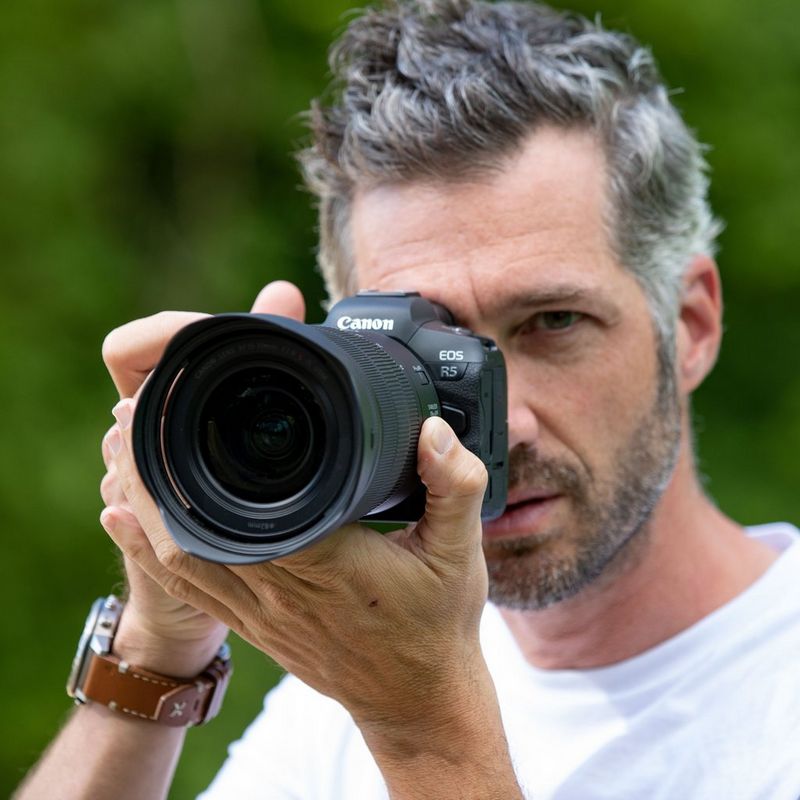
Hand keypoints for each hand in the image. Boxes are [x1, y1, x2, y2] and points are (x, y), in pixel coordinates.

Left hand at [106, 391, 492, 744]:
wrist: (419, 699)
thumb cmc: (437, 625)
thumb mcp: (460, 551)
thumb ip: (455, 486)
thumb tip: (434, 432)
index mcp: (323, 557)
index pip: (244, 501)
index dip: (196, 454)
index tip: (175, 406)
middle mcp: (280, 585)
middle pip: (192, 523)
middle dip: (151, 466)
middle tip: (130, 411)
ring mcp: (261, 611)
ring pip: (177, 555)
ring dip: (141, 503)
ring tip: (121, 450)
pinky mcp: (254, 626)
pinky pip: (187, 587)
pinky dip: (147, 550)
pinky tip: (123, 519)